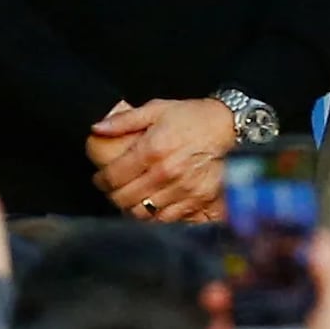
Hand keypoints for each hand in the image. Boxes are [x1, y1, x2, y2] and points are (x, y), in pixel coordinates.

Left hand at [89, 97, 232, 223]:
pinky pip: (168, 220)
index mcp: (152, 150)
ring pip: (144, 213)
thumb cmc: (194, 117)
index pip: (114, 176)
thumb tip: (97, 128)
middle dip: (113, 195)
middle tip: (114, 190)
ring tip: (131, 200)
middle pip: (125, 198)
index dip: (101, 181)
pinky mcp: (198, 201)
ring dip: (132, 209)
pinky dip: (156, 218)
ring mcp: (183, 190)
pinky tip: (152, 208)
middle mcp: (166, 174)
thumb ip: (125, 120)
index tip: (100, 179)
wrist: (232, 127)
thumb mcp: (158, 109)